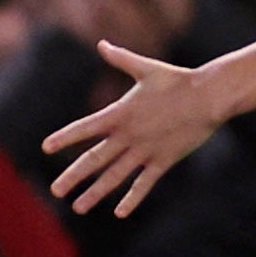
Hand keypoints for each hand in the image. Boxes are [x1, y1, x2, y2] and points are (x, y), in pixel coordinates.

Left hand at [43, 42, 228, 216]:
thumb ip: (121, 59)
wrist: (209, 97)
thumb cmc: (178, 80)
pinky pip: (145, 183)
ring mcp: (146, 151)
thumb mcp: (146, 68)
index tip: (45, 148)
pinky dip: (132, 198)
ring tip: (79, 207)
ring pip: (115, 176)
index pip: (84, 128)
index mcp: (120, 113)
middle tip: (55, 190)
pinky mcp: (164, 160)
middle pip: (94, 160)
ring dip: (96, 193)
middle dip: (73, 177)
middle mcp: (128, 135)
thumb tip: (102, 44)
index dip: (64, 138)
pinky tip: (120, 212)